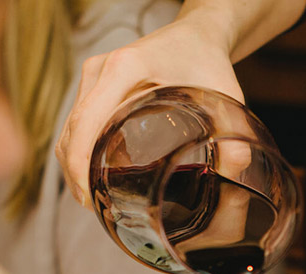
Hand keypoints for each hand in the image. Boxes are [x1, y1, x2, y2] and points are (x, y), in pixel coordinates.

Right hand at [55, 9, 242, 204]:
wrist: (196, 32)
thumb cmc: (207, 56)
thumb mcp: (222, 93)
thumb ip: (232, 134)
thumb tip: (235, 171)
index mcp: (124, 68)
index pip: (86, 122)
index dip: (80, 164)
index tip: (89, 197)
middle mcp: (101, 69)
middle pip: (71, 130)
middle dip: (76, 173)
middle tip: (95, 208)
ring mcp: (94, 74)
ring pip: (70, 128)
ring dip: (76, 163)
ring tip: (96, 197)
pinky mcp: (95, 83)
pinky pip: (78, 121)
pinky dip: (82, 149)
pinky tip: (101, 172)